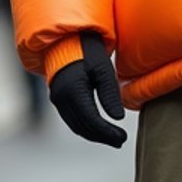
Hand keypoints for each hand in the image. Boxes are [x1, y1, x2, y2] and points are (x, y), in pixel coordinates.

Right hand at [49, 31, 126, 147]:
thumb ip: (110, 94)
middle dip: (103, 137)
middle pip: (83, 127)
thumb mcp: (104, 69)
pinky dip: (86, 127)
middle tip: (121, 141)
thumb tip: (118, 118)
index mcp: (73, 90)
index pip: (92, 120)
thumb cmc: (88, 51)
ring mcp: (57, 99)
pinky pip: (72, 119)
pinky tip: (99, 129)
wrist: (66, 40)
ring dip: (95, 135)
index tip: (123, 137)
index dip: (108, 132)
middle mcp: (61, 98)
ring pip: (76, 126)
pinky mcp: (58, 99)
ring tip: (113, 138)